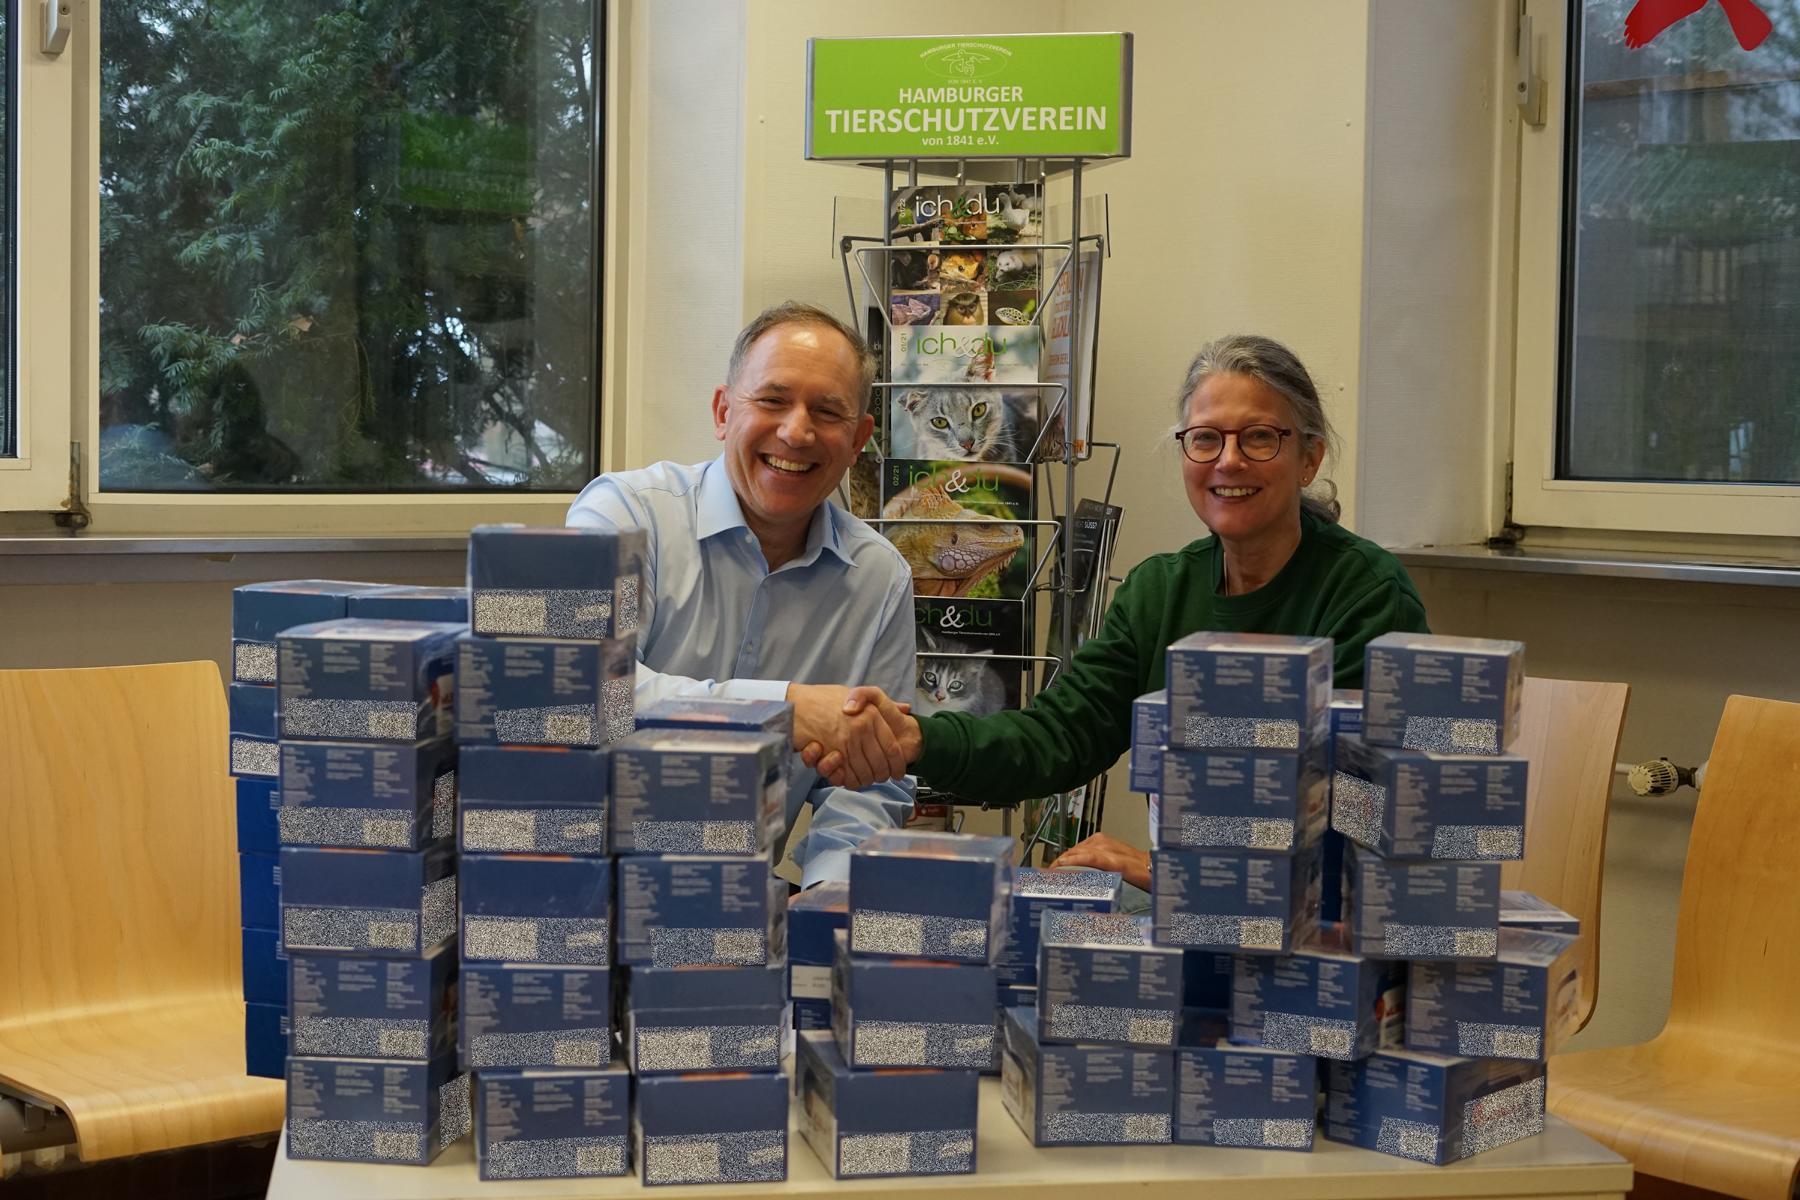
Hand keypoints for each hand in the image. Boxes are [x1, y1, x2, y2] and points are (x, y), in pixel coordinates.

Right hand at [787, 683, 912, 788]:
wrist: (794, 703)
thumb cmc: (823, 698)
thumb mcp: (854, 694)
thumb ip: (881, 704)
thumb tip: (905, 709)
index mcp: (871, 715)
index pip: (893, 748)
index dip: (898, 765)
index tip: (898, 772)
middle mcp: (861, 728)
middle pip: (880, 764)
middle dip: (883, 776)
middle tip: (882, 779)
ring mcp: (845, 741)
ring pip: (864, 773)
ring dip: (866, 780)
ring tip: (865, 779)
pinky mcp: (830, 752)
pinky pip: (847, 776)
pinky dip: (849, 781)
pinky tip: (850, 779)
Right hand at [1049, 833, 1151, 890]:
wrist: (1150, 865)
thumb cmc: (1140, 876)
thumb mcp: (1123, 882)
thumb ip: (1105, 882)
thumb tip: (1087, 892)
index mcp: (1112, 857)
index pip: (1085, 856)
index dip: (1067, 862)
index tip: (1053, 869)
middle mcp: (1106, 846)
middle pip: (1077, 851)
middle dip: (1060, 862)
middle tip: (1048, 875)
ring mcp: (1103, 840)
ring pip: (1077, 848)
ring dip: (1065, 858)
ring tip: (1054, 869)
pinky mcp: (1101, 839)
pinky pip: (1082, 845)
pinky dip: (1072, 853)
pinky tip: (1067, 861)